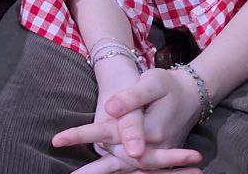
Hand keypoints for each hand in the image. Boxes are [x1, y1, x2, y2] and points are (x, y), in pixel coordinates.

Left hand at [54, 67, 203, 171]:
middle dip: (92, 169)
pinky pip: (139, 172)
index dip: (80, 136)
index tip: (56, 140)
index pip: (107, 134)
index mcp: (149, 130)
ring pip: (127, 171)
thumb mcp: (152, 82)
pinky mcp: (159, 158)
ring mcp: (158, 156)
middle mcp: (154, 148)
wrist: (191, 95)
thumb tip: (110, 109)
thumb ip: (131, 97)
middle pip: (117, 161)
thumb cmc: (168, 85)